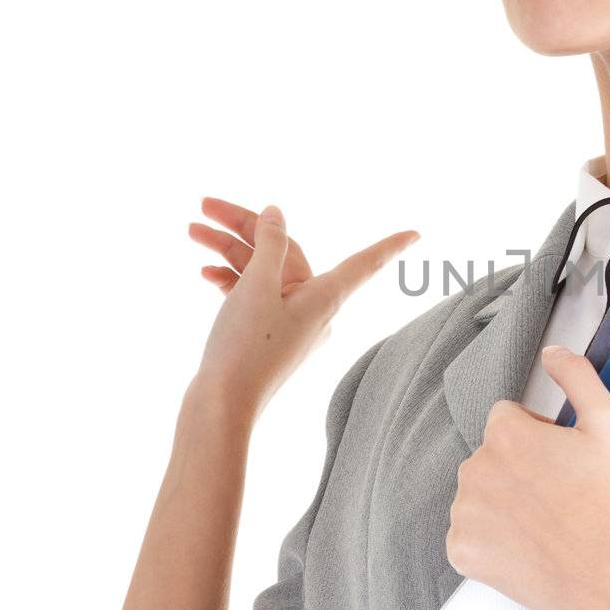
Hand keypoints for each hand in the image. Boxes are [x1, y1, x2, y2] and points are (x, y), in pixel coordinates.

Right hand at [188, 196, 418, 422]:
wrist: (220, 404)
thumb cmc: (245, 346)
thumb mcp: (258, 285)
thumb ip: (269, 244)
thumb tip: (276, 216)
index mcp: (325, 297)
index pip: (365, 263)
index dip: (388, 245)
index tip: (416, 233)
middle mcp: (314, 309)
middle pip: (285, 253)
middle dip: (244, 227)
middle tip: (205, 204)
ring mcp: (289, 323)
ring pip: (263, 271)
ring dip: (228, 249)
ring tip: (193, 230)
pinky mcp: (266, 335)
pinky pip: (255, 295)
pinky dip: (232, 279)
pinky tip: (205, 271)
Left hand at [445, 344, 609, 609]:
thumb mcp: (608, 423)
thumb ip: (577, 376)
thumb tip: (553, 353)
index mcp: (505, 434)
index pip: (507, 419)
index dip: (540, 436)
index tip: (564, 461)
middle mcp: (476, 469)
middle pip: (491, 457)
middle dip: (518, 470)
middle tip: (561, 495)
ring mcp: (466, 514)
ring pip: (479, 496)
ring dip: (503, 504)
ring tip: (547, 524)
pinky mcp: (463, 553)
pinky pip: (468, 537)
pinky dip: (491, 543)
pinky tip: (528, 547)